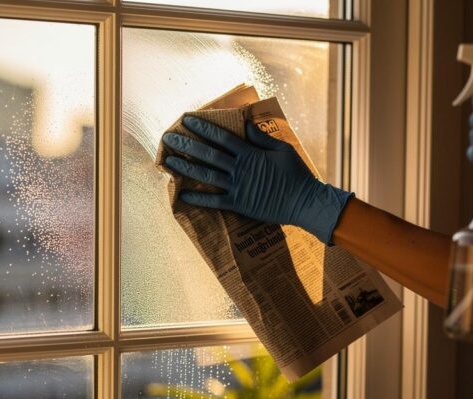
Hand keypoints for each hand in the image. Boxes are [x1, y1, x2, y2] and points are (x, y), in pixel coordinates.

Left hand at [163, 117, 352, 244]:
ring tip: (168, 161)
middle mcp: (240, 169)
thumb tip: (246, 124)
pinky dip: (198, 198)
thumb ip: (262, 138)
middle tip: (168, 138)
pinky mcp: (239, 204)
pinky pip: (214, 201)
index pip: (222, 137)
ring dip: (186, 168)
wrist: (304, 202)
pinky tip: (182, 194)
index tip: (187, 120)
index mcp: (250, 153)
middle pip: (208, 154)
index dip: (203, 128)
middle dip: (187, 145)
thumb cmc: (296, 174)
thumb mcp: (282, 150)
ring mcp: (238, 187)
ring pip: (207, 175)